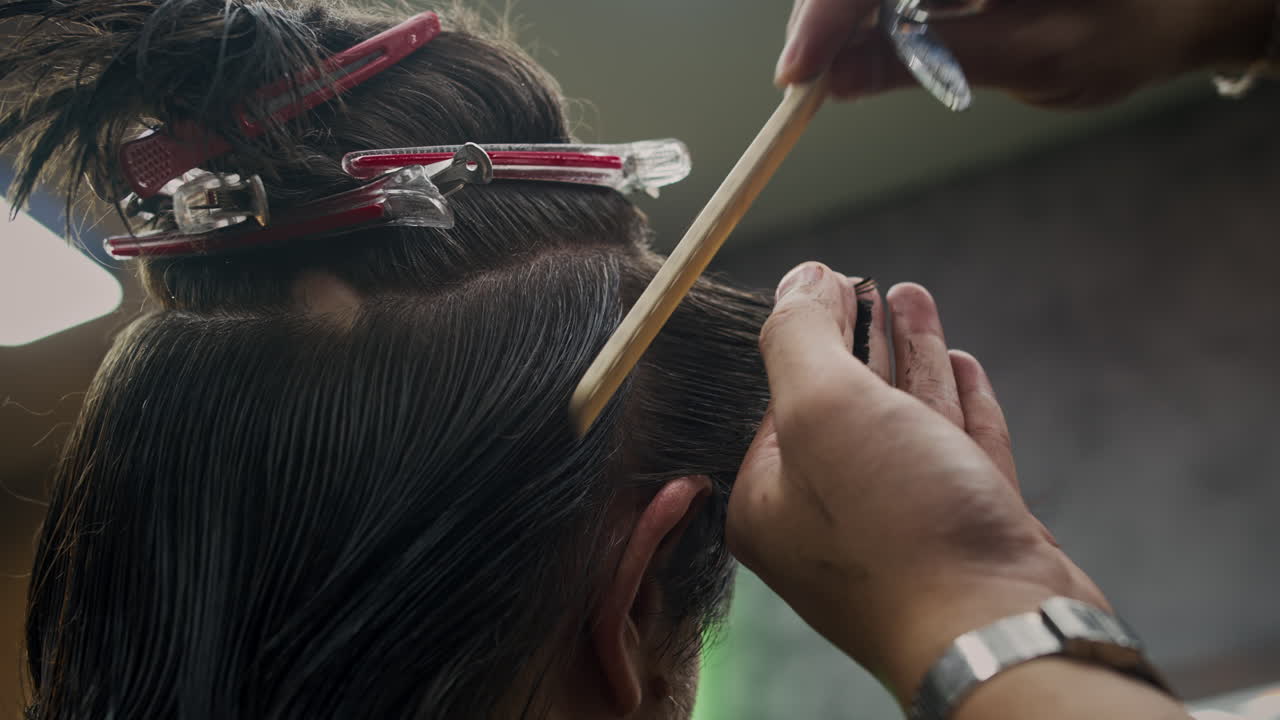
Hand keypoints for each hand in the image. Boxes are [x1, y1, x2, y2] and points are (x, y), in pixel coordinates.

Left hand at [727, 263, 1104, 702]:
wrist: (997, 630)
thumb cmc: (897, 530)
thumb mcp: (824, 407)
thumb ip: (801, 336)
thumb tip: (800, 279)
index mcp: (769, 500)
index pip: (778, 398)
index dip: (807, 332)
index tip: (831, 277)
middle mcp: (826, 519)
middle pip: (842, 405)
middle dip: (860, 337)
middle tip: (873, 283)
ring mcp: (899, 527)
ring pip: (901, 422)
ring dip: (909, 357)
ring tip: (913, 298)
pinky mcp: (964, 533)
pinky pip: (952, 452)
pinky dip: (955, 405)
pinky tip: (960, 365)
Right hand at [776, 0, 1275, 106]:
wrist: (1179, 5)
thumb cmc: (1125, 27)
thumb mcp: (1028, 53)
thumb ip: (925, 63)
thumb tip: (835, 81)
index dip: (827, 17)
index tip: (797, 75)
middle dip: (826, 17)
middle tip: (803, 82)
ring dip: (841, 18)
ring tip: (823, 71)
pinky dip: (867, 14)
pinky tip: (857, 49)